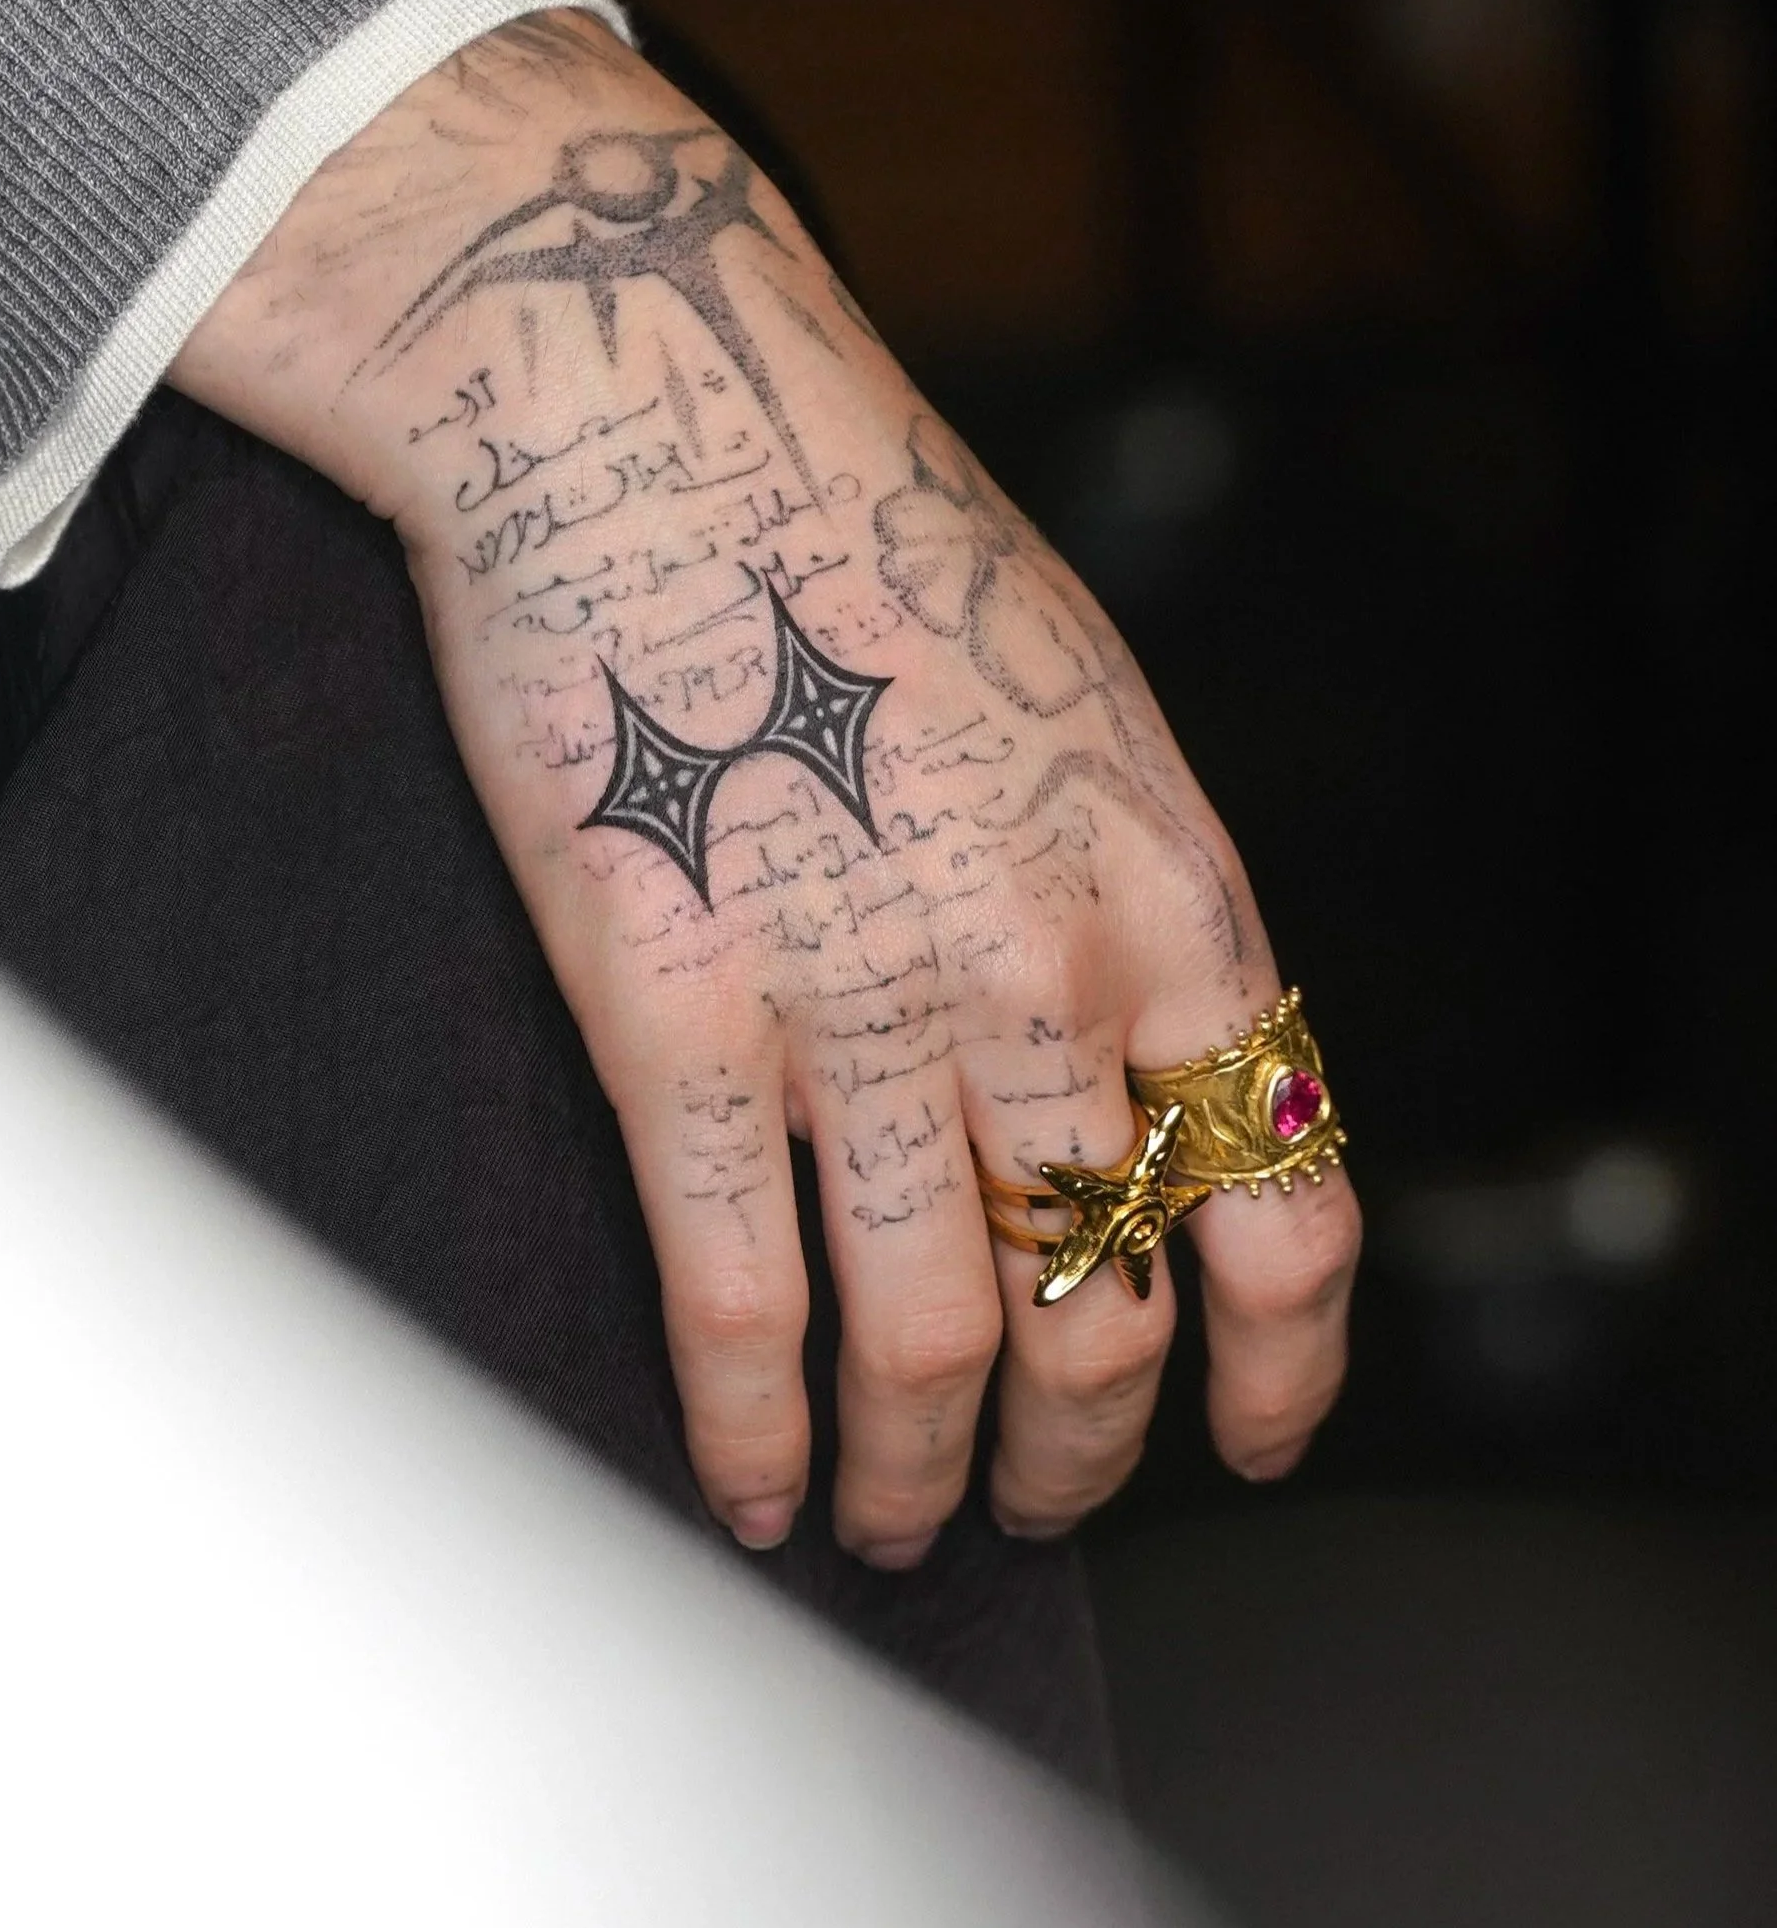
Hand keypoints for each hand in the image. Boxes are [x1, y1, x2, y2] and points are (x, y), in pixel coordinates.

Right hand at [174, 14, 1359, 1561]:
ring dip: (910, 1475)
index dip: (1271, 1370)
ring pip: (927, 1344)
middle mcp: (1039, 970)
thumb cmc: (845, 530)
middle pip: (1101, 1311)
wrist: (644, 407)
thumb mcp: (1068, 692)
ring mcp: (856, 1000)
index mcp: (1162, 886)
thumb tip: (1117, 1065)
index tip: (1236, 1445)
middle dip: (1074, 1454)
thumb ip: (1112, 888)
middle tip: (1020, 1500)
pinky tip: (744, 1479)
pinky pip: (740, 1296)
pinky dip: (751, 1427)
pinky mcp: (672, 1010)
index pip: (1283, 1205)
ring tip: (877, 1520)